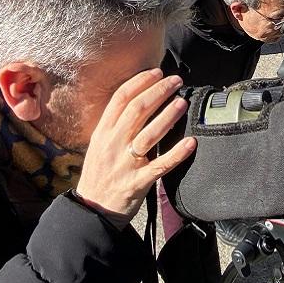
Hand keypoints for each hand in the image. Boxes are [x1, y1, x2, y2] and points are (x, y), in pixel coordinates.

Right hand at [75, 69, 195, 224]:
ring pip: (149, 134)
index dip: (140, 82)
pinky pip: (161, 165)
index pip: (121, 98)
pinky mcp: (138, 182)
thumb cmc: (100, 174)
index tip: (157, 72)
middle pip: (137, 110)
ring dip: (168, 116)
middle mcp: (113, 144)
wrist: (92, 210)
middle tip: (176, 81)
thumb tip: (139, 101)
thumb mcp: (99, 145)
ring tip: (182, 103)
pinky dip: (177, 153)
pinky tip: (191, 142)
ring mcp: (125, 164)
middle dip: (158, 91)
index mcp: (102, 133)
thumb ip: (115, 125)